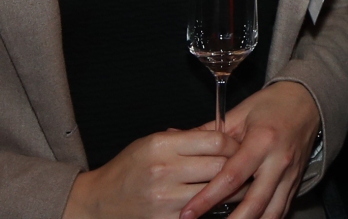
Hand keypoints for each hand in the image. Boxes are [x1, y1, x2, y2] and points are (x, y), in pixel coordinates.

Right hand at [61, 128, 229, 218]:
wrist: (99, 202)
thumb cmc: (127, 169)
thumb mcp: (151, 143)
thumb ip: (185, 139)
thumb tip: (223, 136)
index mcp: (162, 145)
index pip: (215, 140)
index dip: (234, 144)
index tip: (240, 148)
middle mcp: (164, 170)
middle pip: (220, 167)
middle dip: (239, 168)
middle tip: (249, 169)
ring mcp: (164, 199)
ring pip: (214, 194)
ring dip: (231, 192)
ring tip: (240, 188)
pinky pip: (199, 214)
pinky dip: (210, 210)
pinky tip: (216, 205)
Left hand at [179, 81, 320, 218]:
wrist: (306, 103)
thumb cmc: (270, 106)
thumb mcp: (239, 113)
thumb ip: (208, 131)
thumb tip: (175, 136)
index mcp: (262, 141)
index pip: (232, 176)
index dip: (208, 197)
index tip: (188, 212)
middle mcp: (278, 161)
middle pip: (254, 202)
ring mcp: (290, 175)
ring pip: (271, 213)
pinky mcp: (296, 184)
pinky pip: (281, 211)